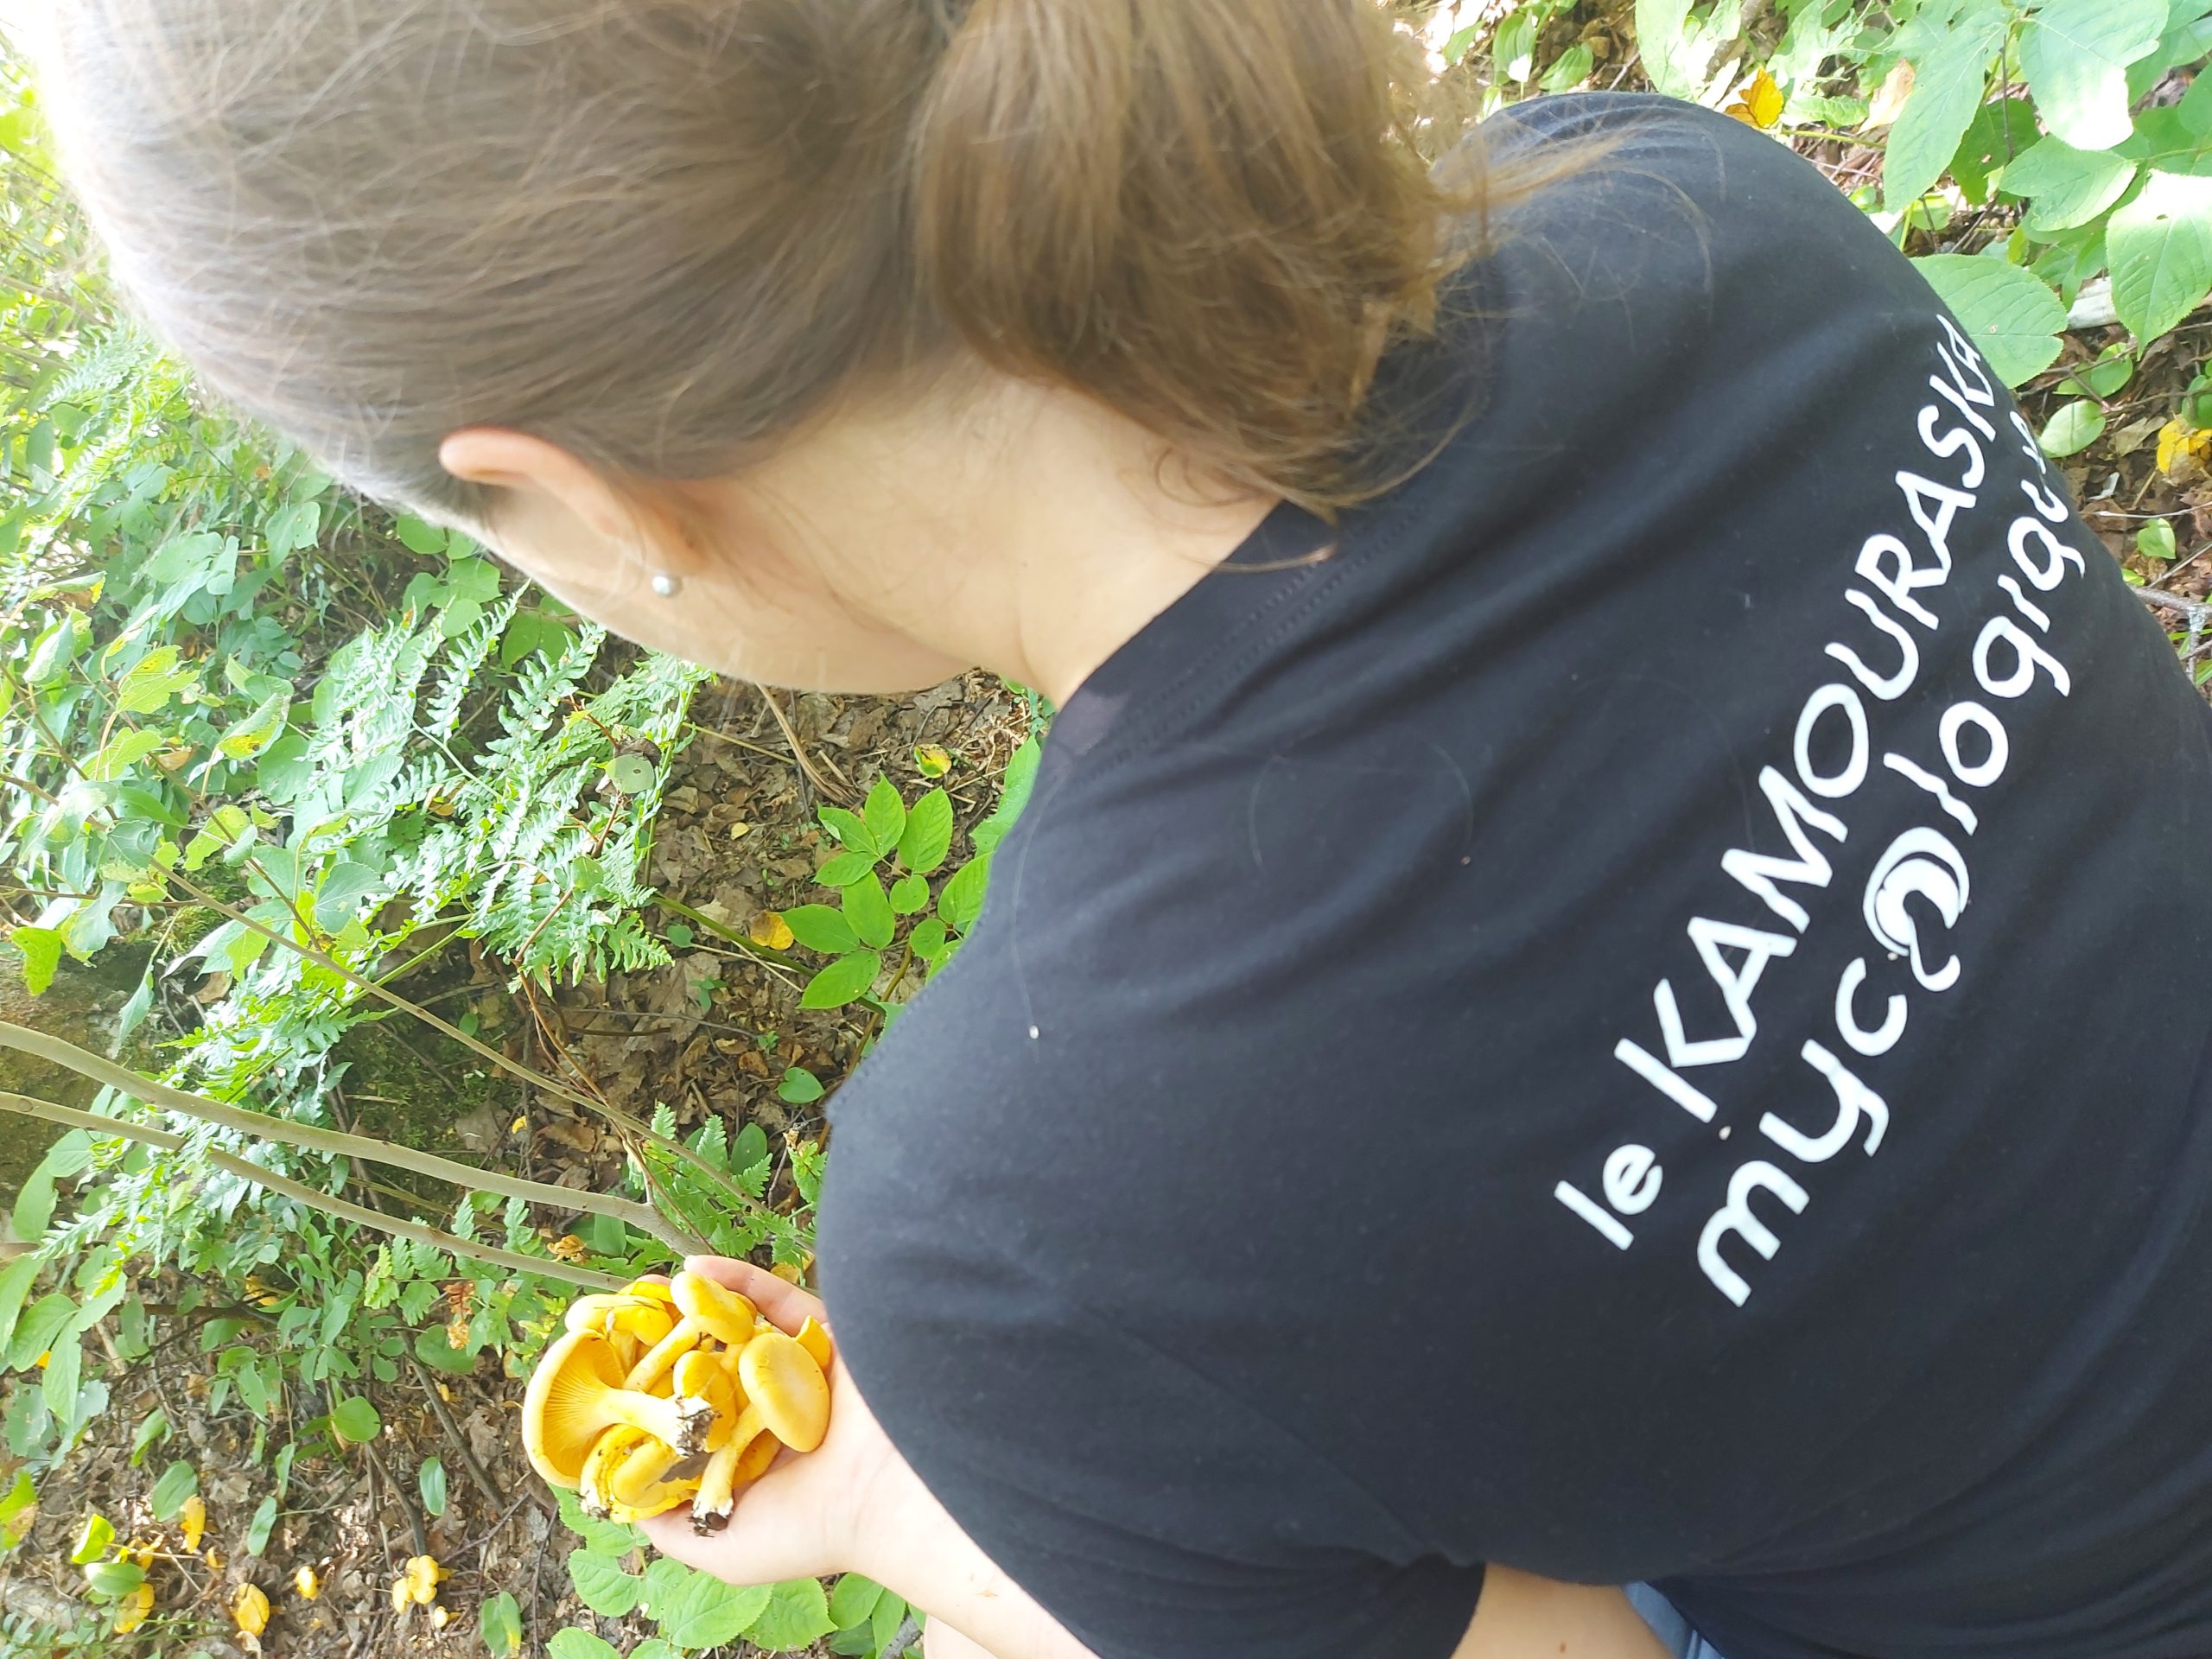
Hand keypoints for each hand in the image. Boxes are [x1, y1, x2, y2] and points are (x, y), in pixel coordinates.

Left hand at [642, 1258, 1096, 1658]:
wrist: (889, 1493)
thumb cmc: (811, 1531)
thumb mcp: (722, 1549)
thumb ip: (672, 1527)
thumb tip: (623, 1503)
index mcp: (757, 1463)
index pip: (695, 1424)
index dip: (654, 1402)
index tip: (612, 1380)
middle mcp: (780, 1415)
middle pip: (714, 1369)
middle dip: (669, 1346)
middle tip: (623, 1325)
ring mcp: (805, 1372)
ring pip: (742, 1330)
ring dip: (696, 1308)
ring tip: (649, 1291)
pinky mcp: (831, 1334)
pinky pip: (779, 1299)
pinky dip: (738, 1281)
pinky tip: (692, 1270)